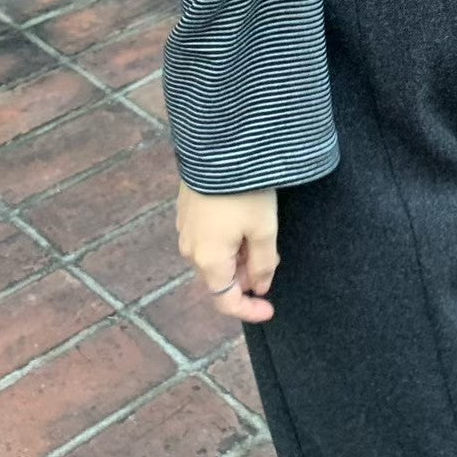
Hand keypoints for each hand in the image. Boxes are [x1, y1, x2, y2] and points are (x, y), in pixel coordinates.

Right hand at [176, 181, 279, 322]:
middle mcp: (190, 249)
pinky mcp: (186, 210)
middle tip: (272, 255)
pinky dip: (226, 240)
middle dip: (246, 275)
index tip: (271, 308)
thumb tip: (259, 286)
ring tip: (259, 232)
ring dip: (237, 256)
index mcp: (208, 260)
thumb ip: (263, 264)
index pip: (225, 301)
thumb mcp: (264, 229)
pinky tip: (243, 218)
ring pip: (214, 257)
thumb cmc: (244, 191)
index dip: (249, 310)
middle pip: (220, 278)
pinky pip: (207, 238)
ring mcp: (184, 229)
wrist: (218, 146)